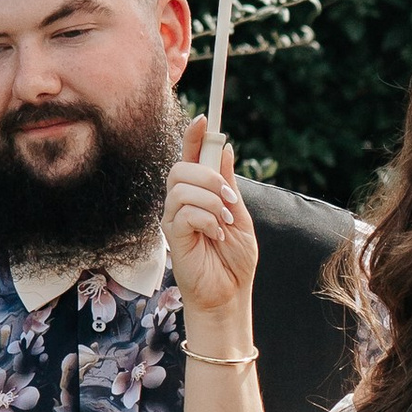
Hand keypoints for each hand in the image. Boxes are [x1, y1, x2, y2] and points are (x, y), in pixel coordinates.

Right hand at [165, 115, 259, 332]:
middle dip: (210, 176)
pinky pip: (184, 211)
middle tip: (230, 199)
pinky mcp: (171, 234)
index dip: (194, 136)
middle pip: (182, 167)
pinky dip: (207, 220)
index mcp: (200, 194)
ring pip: (182, 187)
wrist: (230, 293)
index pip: (192, 157)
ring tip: (225, 223)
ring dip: (212, 201)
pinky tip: (216, 234)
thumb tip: (225, 148)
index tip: (204, 118)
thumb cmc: (234, 259)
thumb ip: (229, 184)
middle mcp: (182, 202)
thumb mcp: (239, 215)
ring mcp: (174, 217)